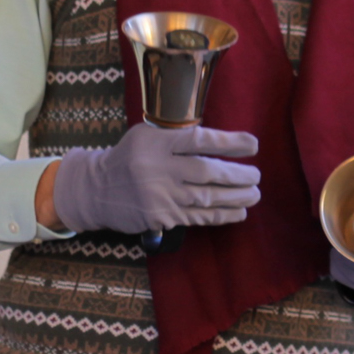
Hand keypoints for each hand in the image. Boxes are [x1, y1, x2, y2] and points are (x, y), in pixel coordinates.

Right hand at [52, 125, 259, 234]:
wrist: (96, 190)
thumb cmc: (130, 157)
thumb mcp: (147, 136)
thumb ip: (178, 137)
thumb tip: (223, 142)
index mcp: (156, 142)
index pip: (198, 140)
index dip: (229, 143)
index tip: (253, 144)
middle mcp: (157, 169)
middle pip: (206, 171)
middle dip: (237, 175)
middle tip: (257, 175)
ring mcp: (158, 196)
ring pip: (206, 198)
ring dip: (235, 197)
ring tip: (254, 193)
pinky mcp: (160, 217)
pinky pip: (197, 217)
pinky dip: (221, 215)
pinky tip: (239, 211)